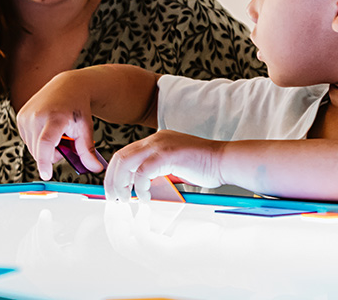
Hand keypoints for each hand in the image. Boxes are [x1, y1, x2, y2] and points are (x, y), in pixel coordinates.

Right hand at [16, 71, 104, 179]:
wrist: (67, 86)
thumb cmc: (77, 107)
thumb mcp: (86, 129)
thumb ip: (88, 151)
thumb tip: (95, 169)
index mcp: (55, 116)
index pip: (46, 143)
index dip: (45, 161)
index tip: (46, 175)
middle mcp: (36, 115)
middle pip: (40, 151)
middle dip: (52, 154)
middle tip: (65, 141)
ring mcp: (26, 115)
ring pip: (32, 148)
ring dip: (44, 148)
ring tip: (56, 132)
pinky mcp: (20, 117)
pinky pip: (27, 140)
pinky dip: (38, 141)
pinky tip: (47, 128)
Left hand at [104, 130, 225, 201]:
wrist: (224, 161)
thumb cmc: (203, 167)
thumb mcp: (172, 171)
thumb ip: (156, 176)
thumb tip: (139, 189)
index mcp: (155, 141)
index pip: (126, 155)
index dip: (115, 173)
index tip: (114, 189)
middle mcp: (154, 139)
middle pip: (120, 157)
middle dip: (113, 179)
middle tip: (114, 197)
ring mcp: (160, 144)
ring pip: (127, 162)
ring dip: (122, 182)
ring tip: (125, 198)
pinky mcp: (167, 153)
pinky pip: (144, 171)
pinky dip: (141, 186)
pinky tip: (146, 197)